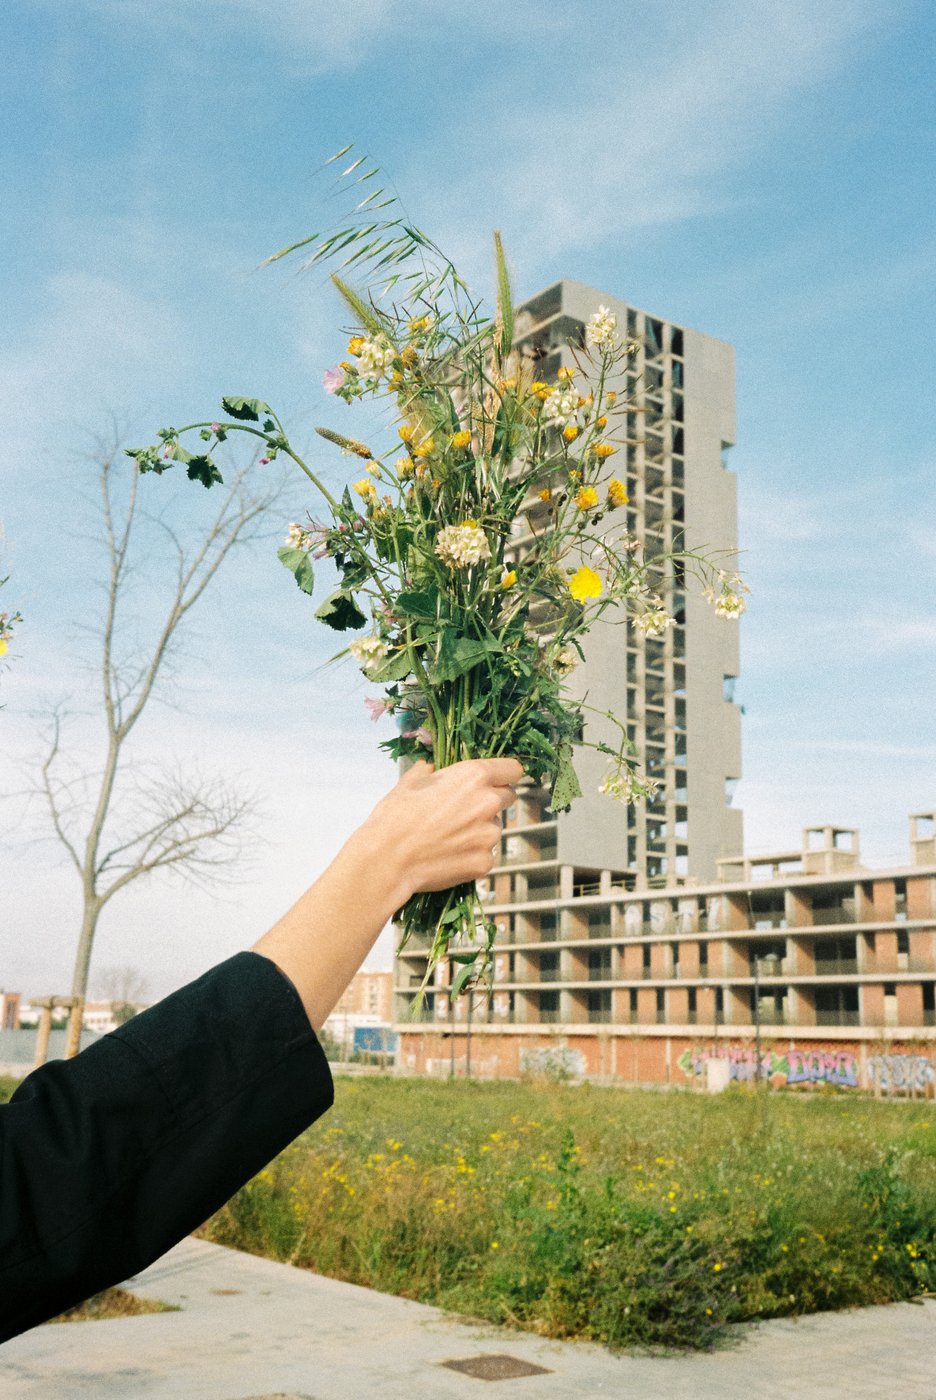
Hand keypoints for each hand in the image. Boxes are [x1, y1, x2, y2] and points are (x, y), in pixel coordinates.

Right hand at [358, 757, 523, 900]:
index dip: (504, 775)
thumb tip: (430, 768)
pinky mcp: (484, 862)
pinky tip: (449, 855)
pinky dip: (472, 855)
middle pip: (507, 797)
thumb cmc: (394, 818)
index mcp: (473, 776)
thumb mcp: (409, 783)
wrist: (387, 859)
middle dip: (491, 802)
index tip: (497, 781)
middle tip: (465, 810)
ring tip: (449, 837)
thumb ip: (429, 772)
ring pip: (494, 828)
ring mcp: (489, 835)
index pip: (513, 769)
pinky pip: (485, 855)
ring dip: (480, 830)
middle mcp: (488, 803)